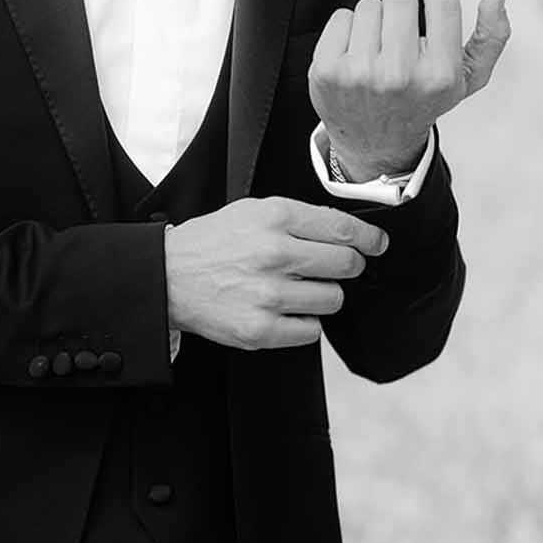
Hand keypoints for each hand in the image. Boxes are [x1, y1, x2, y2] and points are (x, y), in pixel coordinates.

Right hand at [164, 197, 388, 350]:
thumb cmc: (212, 243)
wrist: (166, 276)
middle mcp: (274, 253)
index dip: (369, 239)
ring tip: (295, 289)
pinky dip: (303, 323)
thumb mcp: (253, 211)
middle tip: (331, 268)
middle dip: (347, 267)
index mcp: (275, 217)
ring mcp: (268, 294)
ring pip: (333, 300)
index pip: (344, 228)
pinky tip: (283, 310)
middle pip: (347, 266)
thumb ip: (300, 218)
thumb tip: (351, 235)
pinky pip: (312, 331)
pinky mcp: (261, 329)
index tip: (376, 244)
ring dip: (321, 296)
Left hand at [309, 0, 509, 180]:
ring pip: (368, 5)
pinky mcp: (327, 71)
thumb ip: (491, 36)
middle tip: (398, 35)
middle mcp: (400, 76)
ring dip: (373, 21)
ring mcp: (360, 75)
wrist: (376, 143)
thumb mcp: (466, 79)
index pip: (441, 2)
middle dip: (400, 8)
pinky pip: (341, 17)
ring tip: (377, 50)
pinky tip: (354, 55)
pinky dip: (347, 29)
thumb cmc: (422, 100)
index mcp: (440, 75)